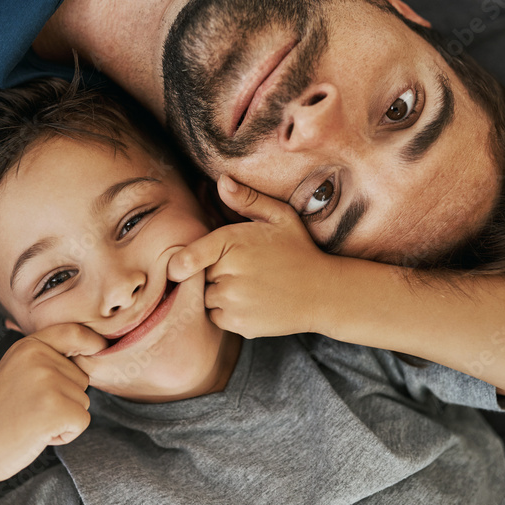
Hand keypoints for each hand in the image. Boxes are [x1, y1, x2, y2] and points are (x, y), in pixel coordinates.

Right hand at [0, 324, 105, 484]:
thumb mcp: (15, 371)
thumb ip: (45, 359)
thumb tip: (89, 350)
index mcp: (29, 346)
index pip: (74, 333)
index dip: (92, 342)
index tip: (100, 349)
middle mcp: (39, 359)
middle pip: (82, 376)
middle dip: (65, 398)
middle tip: (30, 409)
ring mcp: (48, 383)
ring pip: (83, 401)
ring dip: (63, 417)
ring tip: (30, 421)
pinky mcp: (56, 410)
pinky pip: (82, 421)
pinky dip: (65, 434)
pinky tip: (37, 435)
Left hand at [168, 175, 341, 338]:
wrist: (323, 292)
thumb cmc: (299, 250)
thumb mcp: (279, 216)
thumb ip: (248, 199)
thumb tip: (222, 180)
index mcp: (232, 243)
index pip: (186, 258)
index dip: (180, 263)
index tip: (182, 266)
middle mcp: (230, 273)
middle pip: (198, 276)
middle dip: (212, 272)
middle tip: (241, 269)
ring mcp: (234, 300)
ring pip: (206, 297)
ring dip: (218, 293)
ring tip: (247, 285)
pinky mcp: (239, 324)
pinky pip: (216, 317)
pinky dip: (226, 312)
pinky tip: (250, 301)